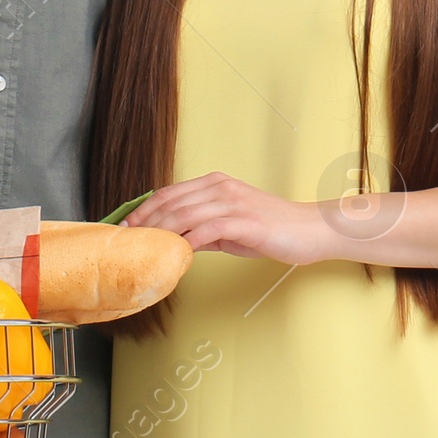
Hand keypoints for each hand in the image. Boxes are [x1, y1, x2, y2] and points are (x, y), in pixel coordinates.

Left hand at [128, 172, 324, 265]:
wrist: (309, 230)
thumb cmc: (271, 229)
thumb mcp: (230, 226)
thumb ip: (203, 229)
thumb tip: (175, 242)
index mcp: (215, 184)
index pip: (170, 192)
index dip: (145, 208)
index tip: (127, 225)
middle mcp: (221, 188)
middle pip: (172, 202)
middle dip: (146, 221)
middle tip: (128, 239)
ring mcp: (233, 202)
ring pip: (185, 214)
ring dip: (161, 231)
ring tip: (146, 247)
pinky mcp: (244, 221)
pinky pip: (207, 229)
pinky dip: (188, 241)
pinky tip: (177, 253)